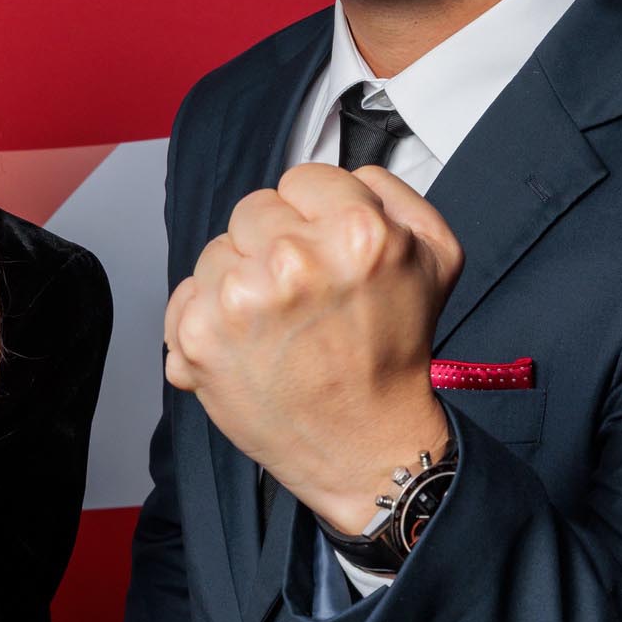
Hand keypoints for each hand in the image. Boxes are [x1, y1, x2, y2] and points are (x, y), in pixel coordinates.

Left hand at [164, 163, 462, 534]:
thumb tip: (346, 175)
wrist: (365, 447)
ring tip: (279, 327)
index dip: (315, 217)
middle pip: (254, 210)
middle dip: (275, 245)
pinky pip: (185, 295)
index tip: (326, 254)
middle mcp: (294, 261)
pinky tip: (246, 346)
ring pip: (217, 251)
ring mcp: (240, 300)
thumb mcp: (435, 258)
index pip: (302, 179)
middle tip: (305, 298)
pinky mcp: (199, 337)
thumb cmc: (393, 354)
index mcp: (357, 233)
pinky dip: (207, 318)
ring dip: (240, 281)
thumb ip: (392, 193)